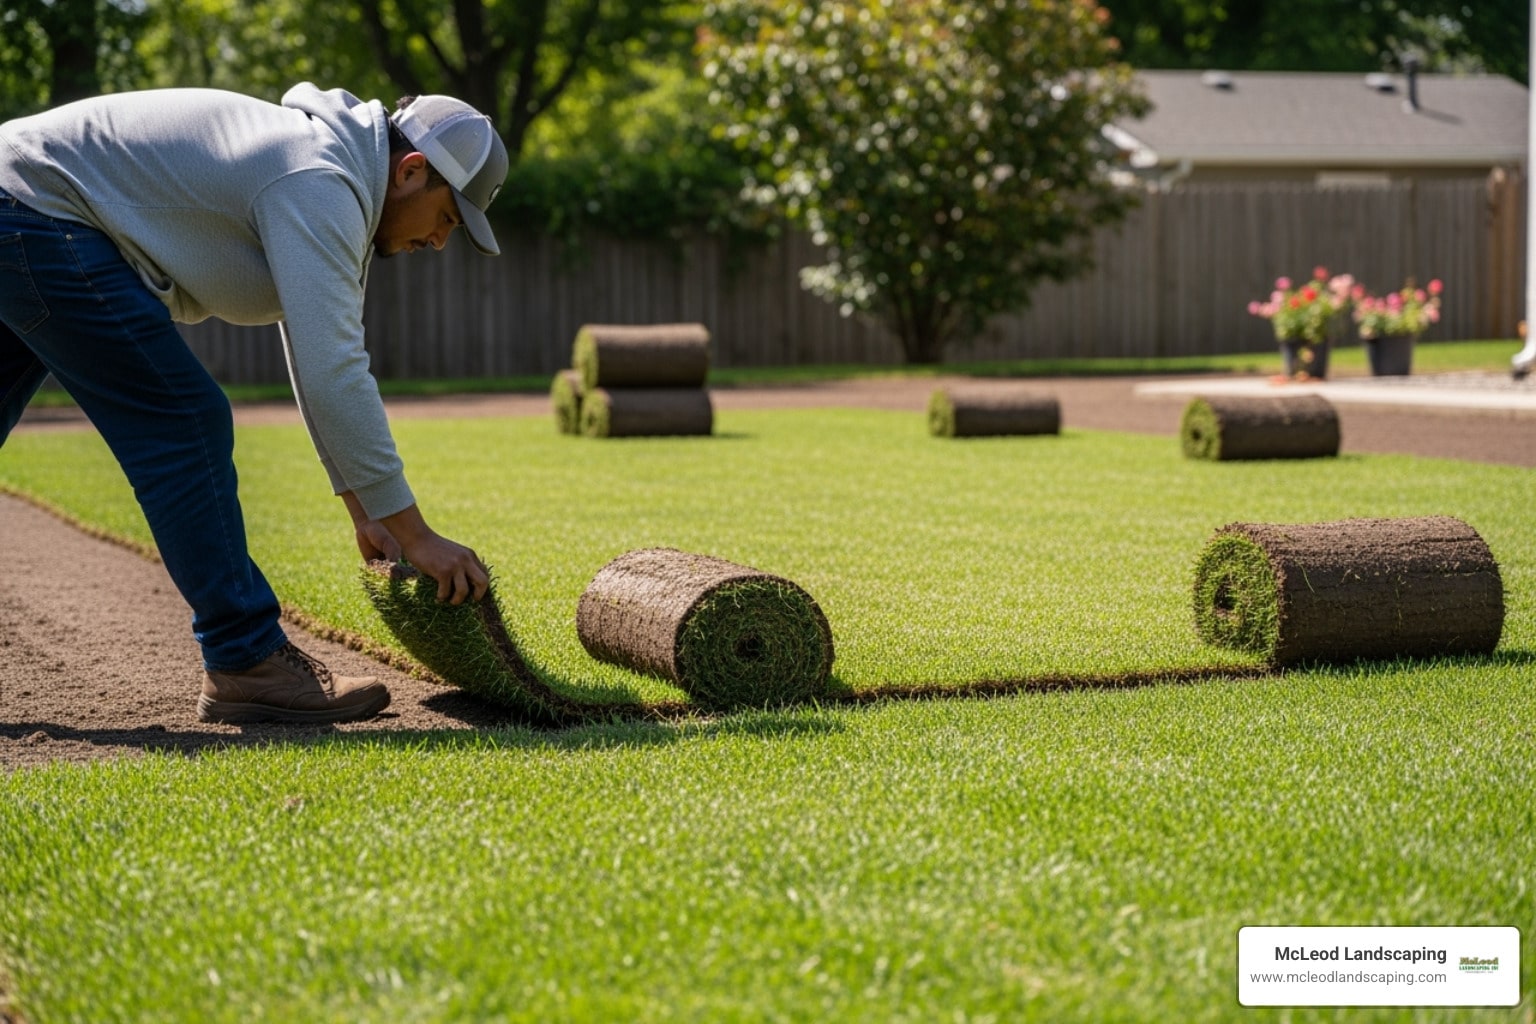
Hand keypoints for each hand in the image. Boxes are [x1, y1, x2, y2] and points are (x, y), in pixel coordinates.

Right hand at [340, 494, 488, 603]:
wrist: (417, 537)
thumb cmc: (432, 548)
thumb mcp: (453, 553)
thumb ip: (461, 564)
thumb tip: (467, 585)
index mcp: (470, 555)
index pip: (485, 574)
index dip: (482, 588)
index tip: (474, 595)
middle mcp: (465, 560)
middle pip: (483, 582)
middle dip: (478, 595)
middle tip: (470, 601)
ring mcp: (454, 565)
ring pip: (464, 591)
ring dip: (457, 600)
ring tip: (449, 601)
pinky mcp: (442, 571)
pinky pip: (446, 591)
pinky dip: (441, 597)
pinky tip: (437, 597)